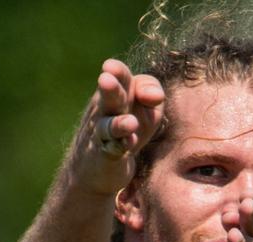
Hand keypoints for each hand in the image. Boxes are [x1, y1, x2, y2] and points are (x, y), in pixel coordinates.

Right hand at [67, 59, 164, 194]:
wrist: (96, 165)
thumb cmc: (128, 128)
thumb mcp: (146, 106)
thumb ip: (152, 91)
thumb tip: (157, 96)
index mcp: (117, 93)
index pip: (119, 77)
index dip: (117, 71)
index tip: (109, 66)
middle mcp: (105, 110)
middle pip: (110, 98)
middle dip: (110, 90)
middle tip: (105, 79)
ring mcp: (103, 134)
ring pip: (109, 127)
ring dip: (119, 125)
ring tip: (131, 123)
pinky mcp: (107, 155)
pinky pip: (113, 150)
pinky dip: (120, 147)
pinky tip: (129, 143)